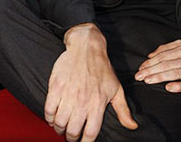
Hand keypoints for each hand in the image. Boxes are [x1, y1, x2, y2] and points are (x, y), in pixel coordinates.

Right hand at [44, 23, 137, 141]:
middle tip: (70, 136)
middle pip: (73, 130)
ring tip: (61, 128)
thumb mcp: (116, 89)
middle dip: (71, 138)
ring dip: (59, 129)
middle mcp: (82, 101)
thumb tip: (132, 126)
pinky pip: (48, 109)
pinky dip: (48, 117)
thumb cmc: (102, 68)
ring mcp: (67, 94)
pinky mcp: (56, 86)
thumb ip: (123, 110)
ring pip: (59, 122)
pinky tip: (52, 118)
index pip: (90, 133)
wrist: (86, 48)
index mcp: (97, 103)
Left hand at [134, 40, 180, 91]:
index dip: (149, 63)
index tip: (140, 69)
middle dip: (150, 71)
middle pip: (165, 64)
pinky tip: (169, 88)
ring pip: (174, 72)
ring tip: (148, 80)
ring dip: (159, 77)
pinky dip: (178, 86)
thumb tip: (150, 55)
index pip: (161, 56)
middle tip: (139, 76)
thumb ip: (166, 48)